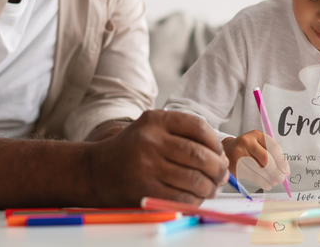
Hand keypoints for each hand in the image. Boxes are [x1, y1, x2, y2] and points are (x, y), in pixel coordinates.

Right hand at [88, 110, 228, 206]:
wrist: (97, 170)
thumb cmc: (134, 148)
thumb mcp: (153, 128)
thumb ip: (182, 133)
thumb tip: (220, 154)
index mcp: (156, 119)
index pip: (197, 127)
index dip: (214, 141)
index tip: (220, 152)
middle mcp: (151, 140)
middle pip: (198, 154)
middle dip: (217, 167)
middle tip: (222, 173)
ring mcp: (148, 166)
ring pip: (193, 178)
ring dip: (210, 186)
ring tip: (212, 187)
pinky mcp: (146, 190)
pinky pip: (181, 197)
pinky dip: (196, 199)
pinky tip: (197, 197)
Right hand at [222, 130, 289, 190]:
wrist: (227, 150)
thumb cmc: (248, 150)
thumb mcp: (260, 146)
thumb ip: (272, 156)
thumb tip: (284, 172)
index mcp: (256, 135)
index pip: (273, 147)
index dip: (281, 160)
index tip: (286, 171)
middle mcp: (247, 142)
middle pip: (266, 159)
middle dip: (276, 171)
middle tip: (280, 179)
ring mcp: (239, 153)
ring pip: (259, 170)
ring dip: (269, 179)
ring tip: (273, 182)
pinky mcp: (235, 165)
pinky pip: (252, 176)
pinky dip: (262, 182)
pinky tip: (266, 184)